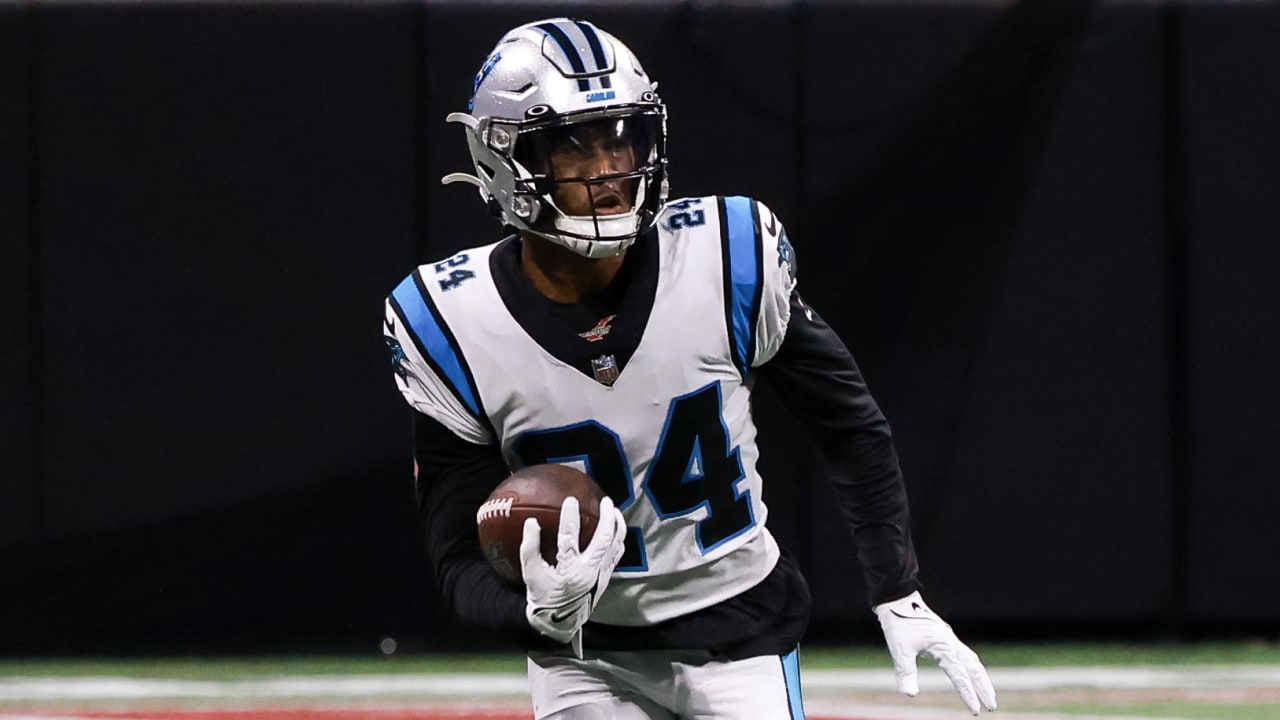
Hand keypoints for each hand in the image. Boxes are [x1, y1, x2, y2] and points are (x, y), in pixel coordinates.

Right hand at [521, 495, 625, 649]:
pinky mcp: (606, 577)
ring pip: (615, 546)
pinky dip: (618, 540)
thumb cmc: (543, 596)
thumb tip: (531, 523)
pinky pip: (617, 555)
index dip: (570, 518)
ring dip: (617, 527)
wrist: (559, 621)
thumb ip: (529, 548)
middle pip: (603, 540)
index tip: (571, 500)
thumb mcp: (531, 574)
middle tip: (605, 501)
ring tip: (614, 510)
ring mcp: (601, 574)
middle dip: (606, 518)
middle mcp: (589, 571)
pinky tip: (615, 530)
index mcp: (569, 570)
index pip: (570, 539)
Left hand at [873, 591, 996, 714]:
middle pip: (974, 668)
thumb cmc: (898, 624)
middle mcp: (951, 643)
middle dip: (984, 688)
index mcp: (943, 646)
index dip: (968, 694)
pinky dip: (973, 667)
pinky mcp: (945, 636)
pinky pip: (966, 654)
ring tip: (989, 694)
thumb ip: (906, 672)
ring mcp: (950, 639)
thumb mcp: (899, 649)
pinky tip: (972, 673)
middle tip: (992, 707)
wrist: (897, 599)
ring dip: (982, 678)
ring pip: (973, 661)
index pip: (960, 675)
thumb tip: (910, 695)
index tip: (975, 710)